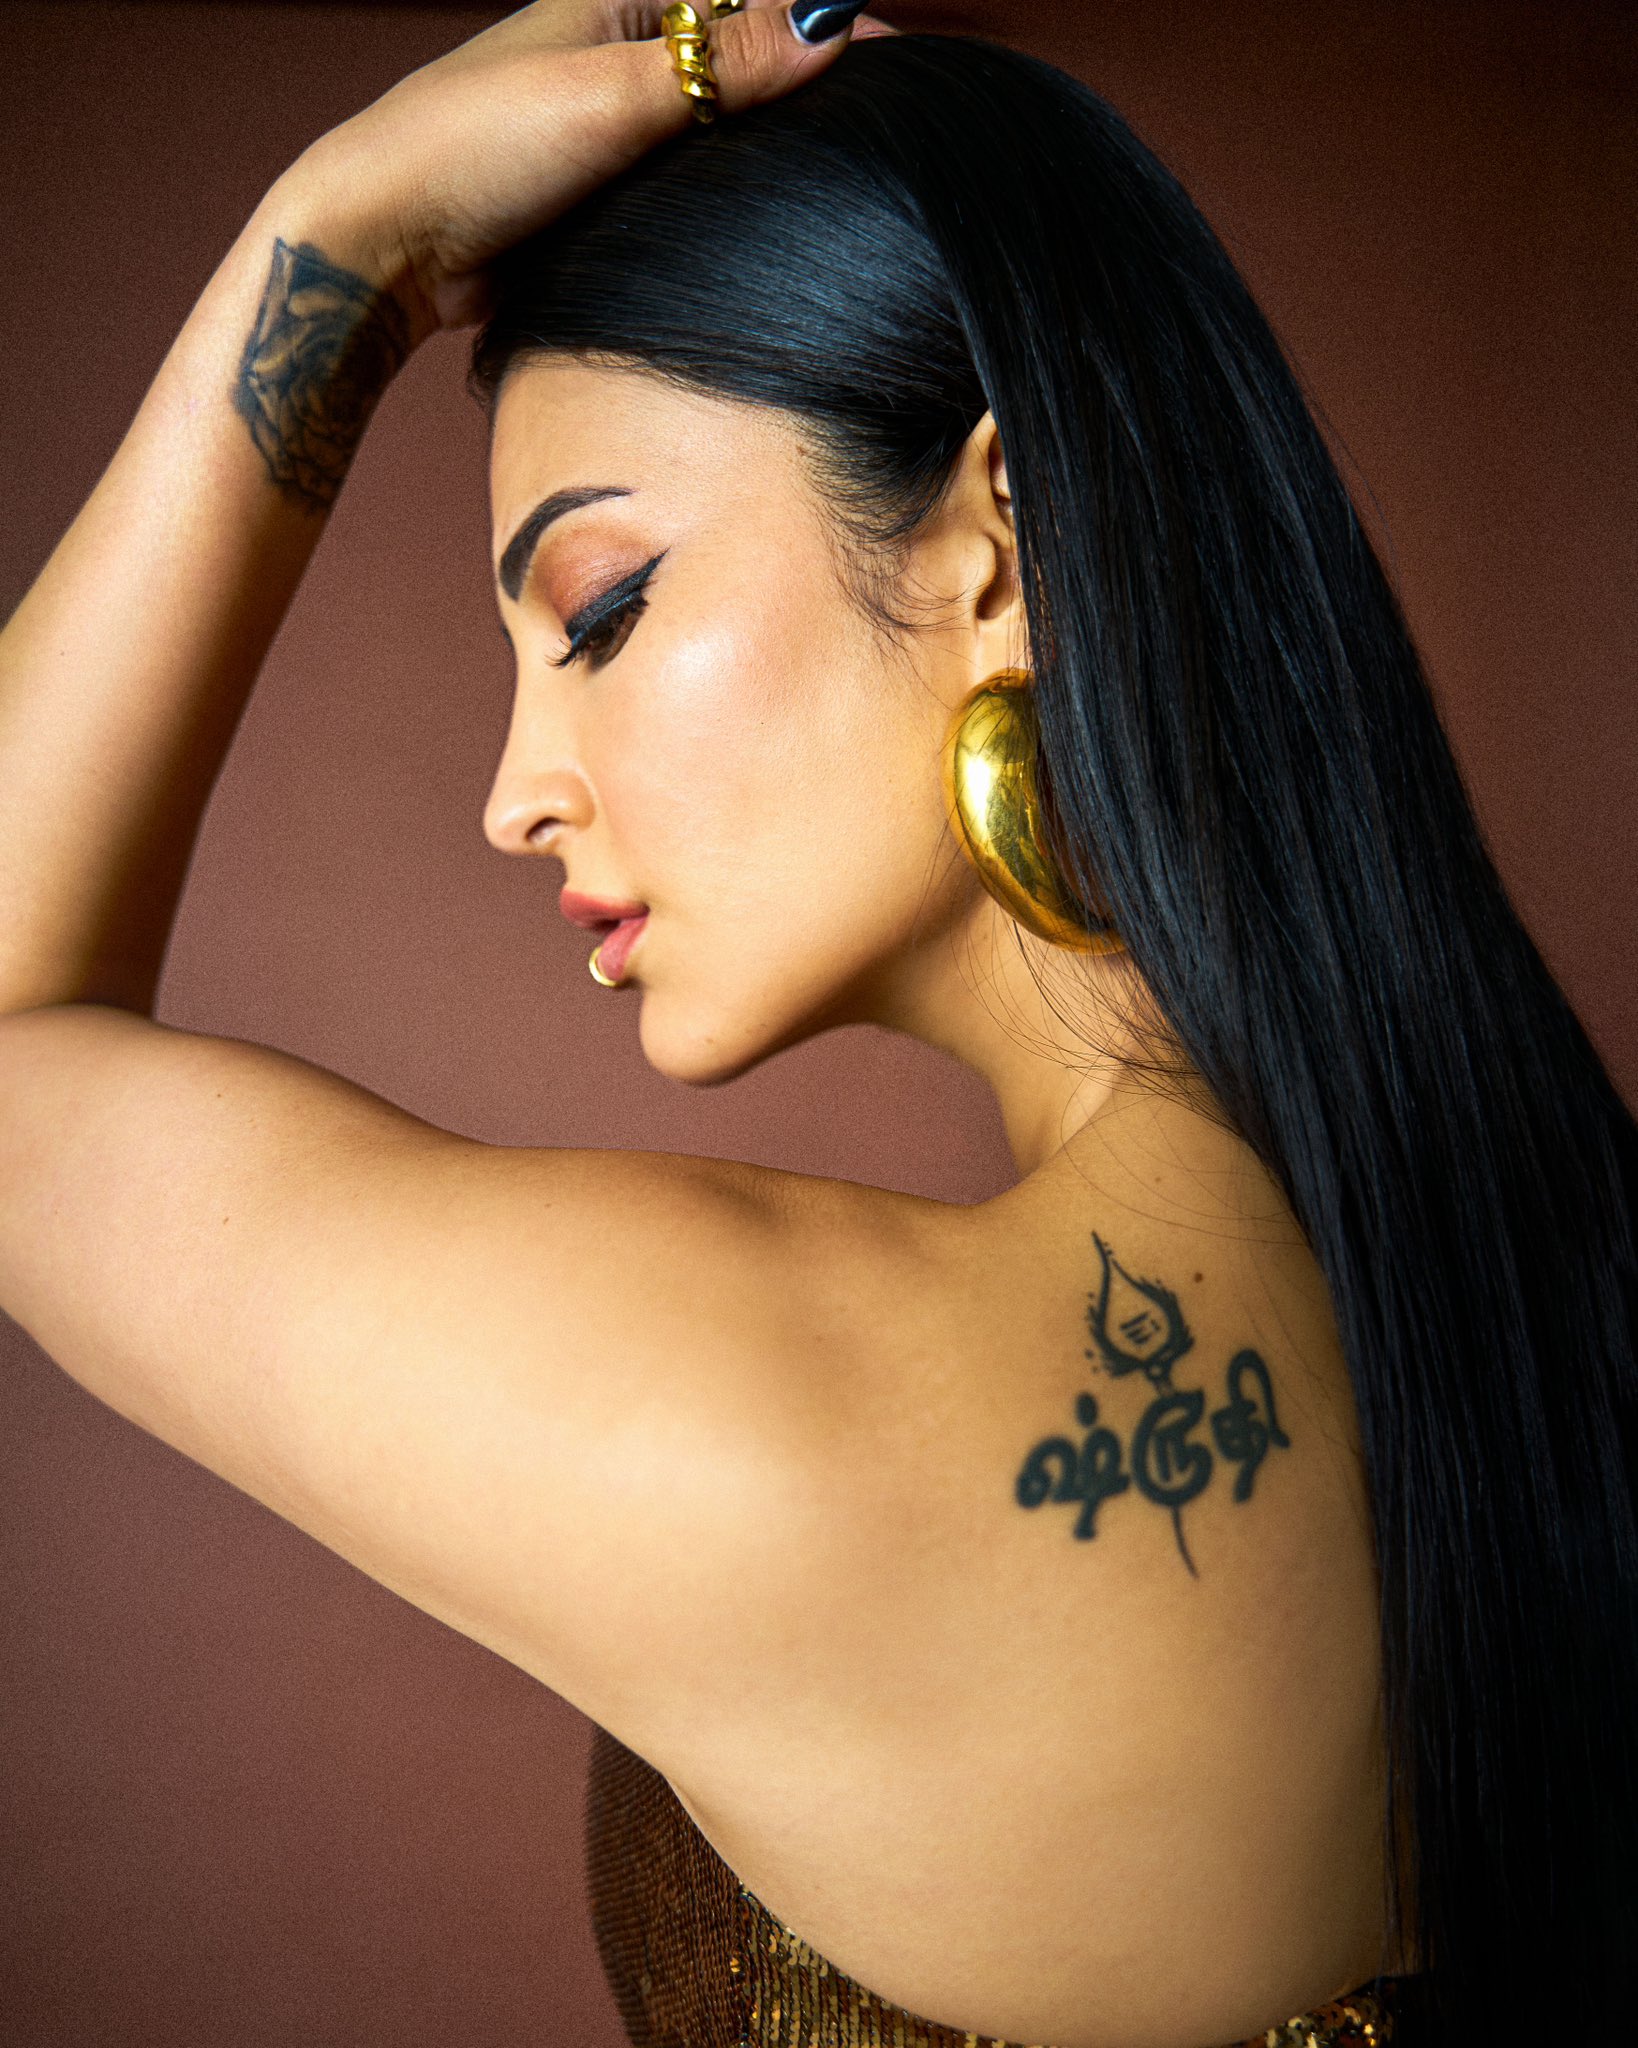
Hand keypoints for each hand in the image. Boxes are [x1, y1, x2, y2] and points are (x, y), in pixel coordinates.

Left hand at [282, 0, 895, 341]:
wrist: (383, 242)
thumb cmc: (472, 145)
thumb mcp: (613, 96)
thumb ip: (729, 64)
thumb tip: (834, 22)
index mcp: (624, 4)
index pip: (754, 7)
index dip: (829, 33)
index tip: (901, 73)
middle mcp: (624, 61)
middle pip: (748, 73)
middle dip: (811, 101)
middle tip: (885, 140)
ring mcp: (614, 137)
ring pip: (723, 143)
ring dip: (772, 163)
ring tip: (843, 187)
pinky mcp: (604, 207)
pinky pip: (690, 199)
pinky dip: (729, 210)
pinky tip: (767, 233)